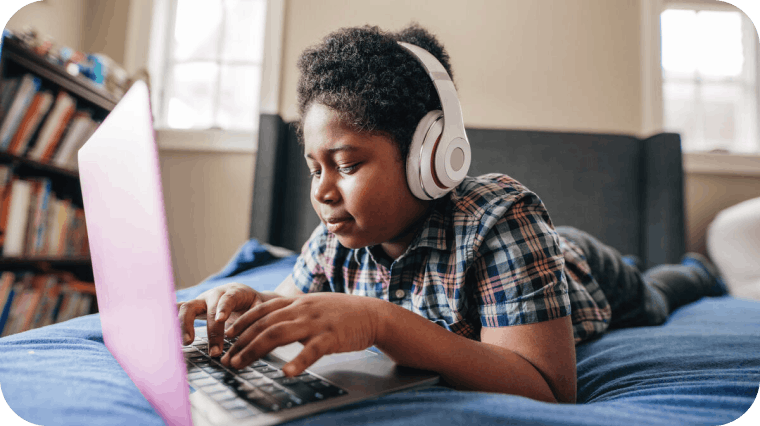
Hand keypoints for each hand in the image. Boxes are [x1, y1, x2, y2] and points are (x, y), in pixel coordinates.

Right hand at [176, 283, 269, 356]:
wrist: (244, 296)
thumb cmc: (252, 304)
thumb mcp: (260, 307)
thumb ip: (257, 316)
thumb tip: (253, 332)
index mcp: (232, 292)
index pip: (227, 298)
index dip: (223, 308)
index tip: (221, 319)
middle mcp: (213, 295)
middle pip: (205, 308)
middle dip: (210, 331)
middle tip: (215, 352)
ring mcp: (200, 301)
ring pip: (186, 308)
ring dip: (184, 326)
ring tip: (187, 343)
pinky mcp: (192, 308)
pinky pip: (177, 312)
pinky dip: (169, 319)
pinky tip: (162, 330)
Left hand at [220, 292, 380, 374]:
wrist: (372, 314)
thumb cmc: (341, 314)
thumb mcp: (314, 306)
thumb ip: (293, 312)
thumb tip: (271, 324)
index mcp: (297, 301)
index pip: (262, 309)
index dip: (242, 322)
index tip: (227, 335)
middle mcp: (302, 309)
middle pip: (264, 324)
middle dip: (241, 342)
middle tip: (227, 358)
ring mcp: (316, 322)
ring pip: (278, 334)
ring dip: (254, 350)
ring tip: (240, 364)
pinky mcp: (331, 337)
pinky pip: (311, 350)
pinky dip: (297, 361)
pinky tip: (287, 372)